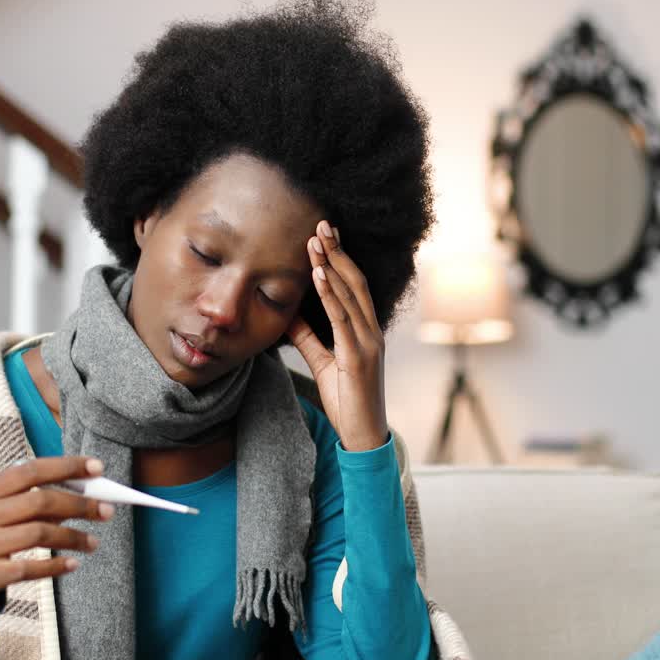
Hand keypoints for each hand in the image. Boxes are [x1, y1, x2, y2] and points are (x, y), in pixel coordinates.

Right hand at [0, 456, 113, 612]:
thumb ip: (29, 497)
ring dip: (73, 537)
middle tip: (107, 511)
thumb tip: (83, 488)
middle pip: (40, 502)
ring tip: (93, 543)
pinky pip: (29, 568)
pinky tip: (72, 565)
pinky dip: (55, 566)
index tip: (98, 468)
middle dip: (79, 505)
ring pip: (39, 534)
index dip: (67, 467)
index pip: (30, 470)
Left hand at [289, 220, 389, 451]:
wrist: (363, 435)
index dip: (341, 258)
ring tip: (316, 240)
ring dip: (332, 264)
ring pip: (350, 294)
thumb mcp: (322, 362)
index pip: (354, 285)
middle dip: (338, 251)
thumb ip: (308, 336)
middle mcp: (372, 331)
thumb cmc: (347, 399)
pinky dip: (331, 294)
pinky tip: (319, 274)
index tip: (324, 234)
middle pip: (355, 281)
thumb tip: (288, 311)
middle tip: (321, 224)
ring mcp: (368, 342)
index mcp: (366, 330)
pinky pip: (343, 319)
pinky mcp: (359, 357)